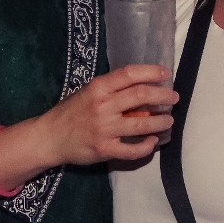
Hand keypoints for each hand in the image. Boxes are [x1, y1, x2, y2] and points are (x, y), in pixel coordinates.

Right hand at [34, 65, 177, 164]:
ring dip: (161, 122)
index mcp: (98, 88)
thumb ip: (113, 92)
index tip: (166, 73)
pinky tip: (152, 142)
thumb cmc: (71, 112)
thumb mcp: (88, 93)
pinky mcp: (105, 149)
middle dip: (163, 96)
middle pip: (142, 96)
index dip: (152, 72)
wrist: (49, 137)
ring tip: (169, 120)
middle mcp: (103, 106)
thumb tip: (145, 93)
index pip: (130, 74)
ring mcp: (104, 129)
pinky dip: (147, 146)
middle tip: (174, 98)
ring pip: (143, 125)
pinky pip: (133, 150)